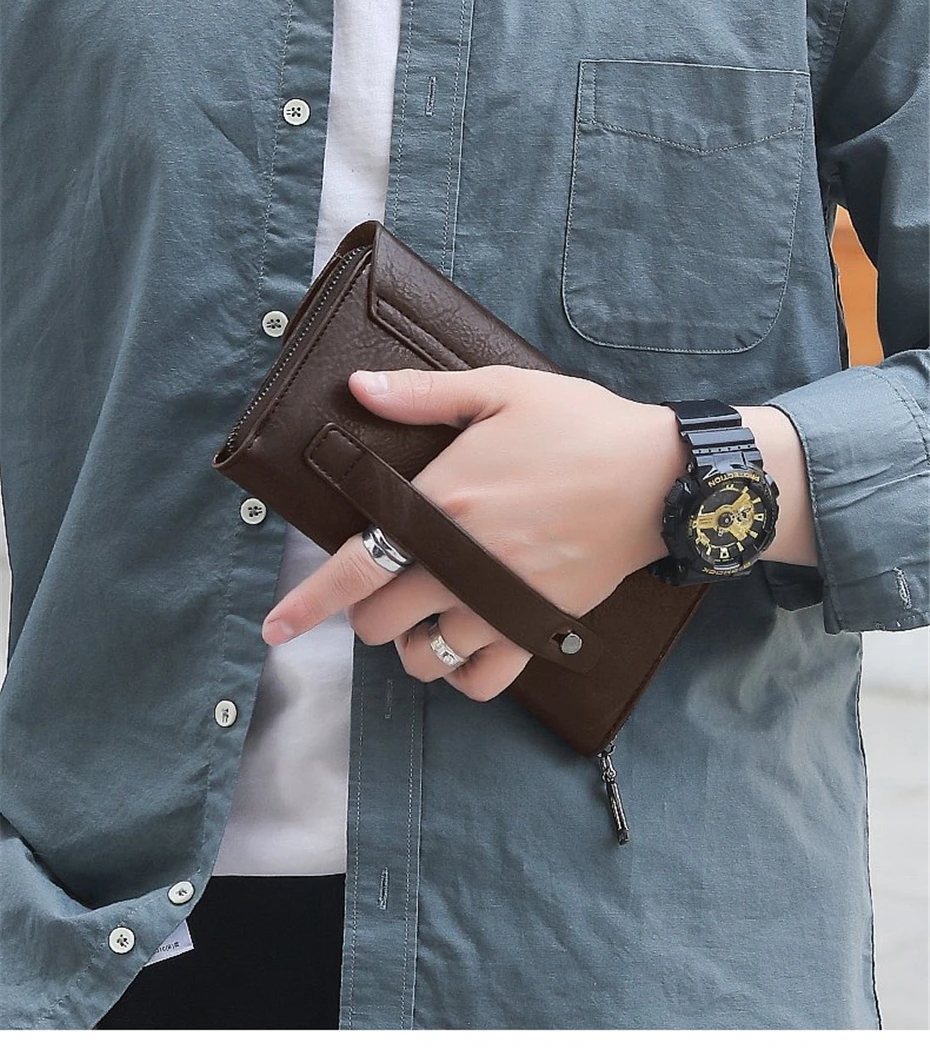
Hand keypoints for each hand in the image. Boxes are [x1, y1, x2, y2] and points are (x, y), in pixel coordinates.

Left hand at [262, 365, 685, 700]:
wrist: (659, 476)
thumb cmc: (581, 427)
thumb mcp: (501, 390)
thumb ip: (422, 395)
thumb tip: (358, 387)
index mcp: (442, 504)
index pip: (353, 569)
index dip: (307, 603)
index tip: (276, 627)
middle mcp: (460, 563)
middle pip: (378, 622)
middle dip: (366, 610)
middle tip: (383, 584)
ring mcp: (498, 604)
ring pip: (422, 659)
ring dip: (408, 643)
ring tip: (420, 615)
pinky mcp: (535, 629)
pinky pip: (481, 682)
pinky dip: (460, 674)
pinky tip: (461, 647)